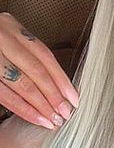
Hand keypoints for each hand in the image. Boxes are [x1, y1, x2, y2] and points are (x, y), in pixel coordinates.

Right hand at [0, 13, 79, 129]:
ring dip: (39, 105)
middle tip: (65, 112)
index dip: (61, 78)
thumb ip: (27, 54)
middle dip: (53, 95)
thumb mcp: (8, 38)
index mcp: (11, 27)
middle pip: (35, 70)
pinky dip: (21, 108)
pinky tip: (34, 117)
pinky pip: (3, 94)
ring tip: (52, 120)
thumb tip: (56, 85)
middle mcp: (1, 38)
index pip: (44, 55)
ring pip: (21, 83)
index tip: (74, 97)